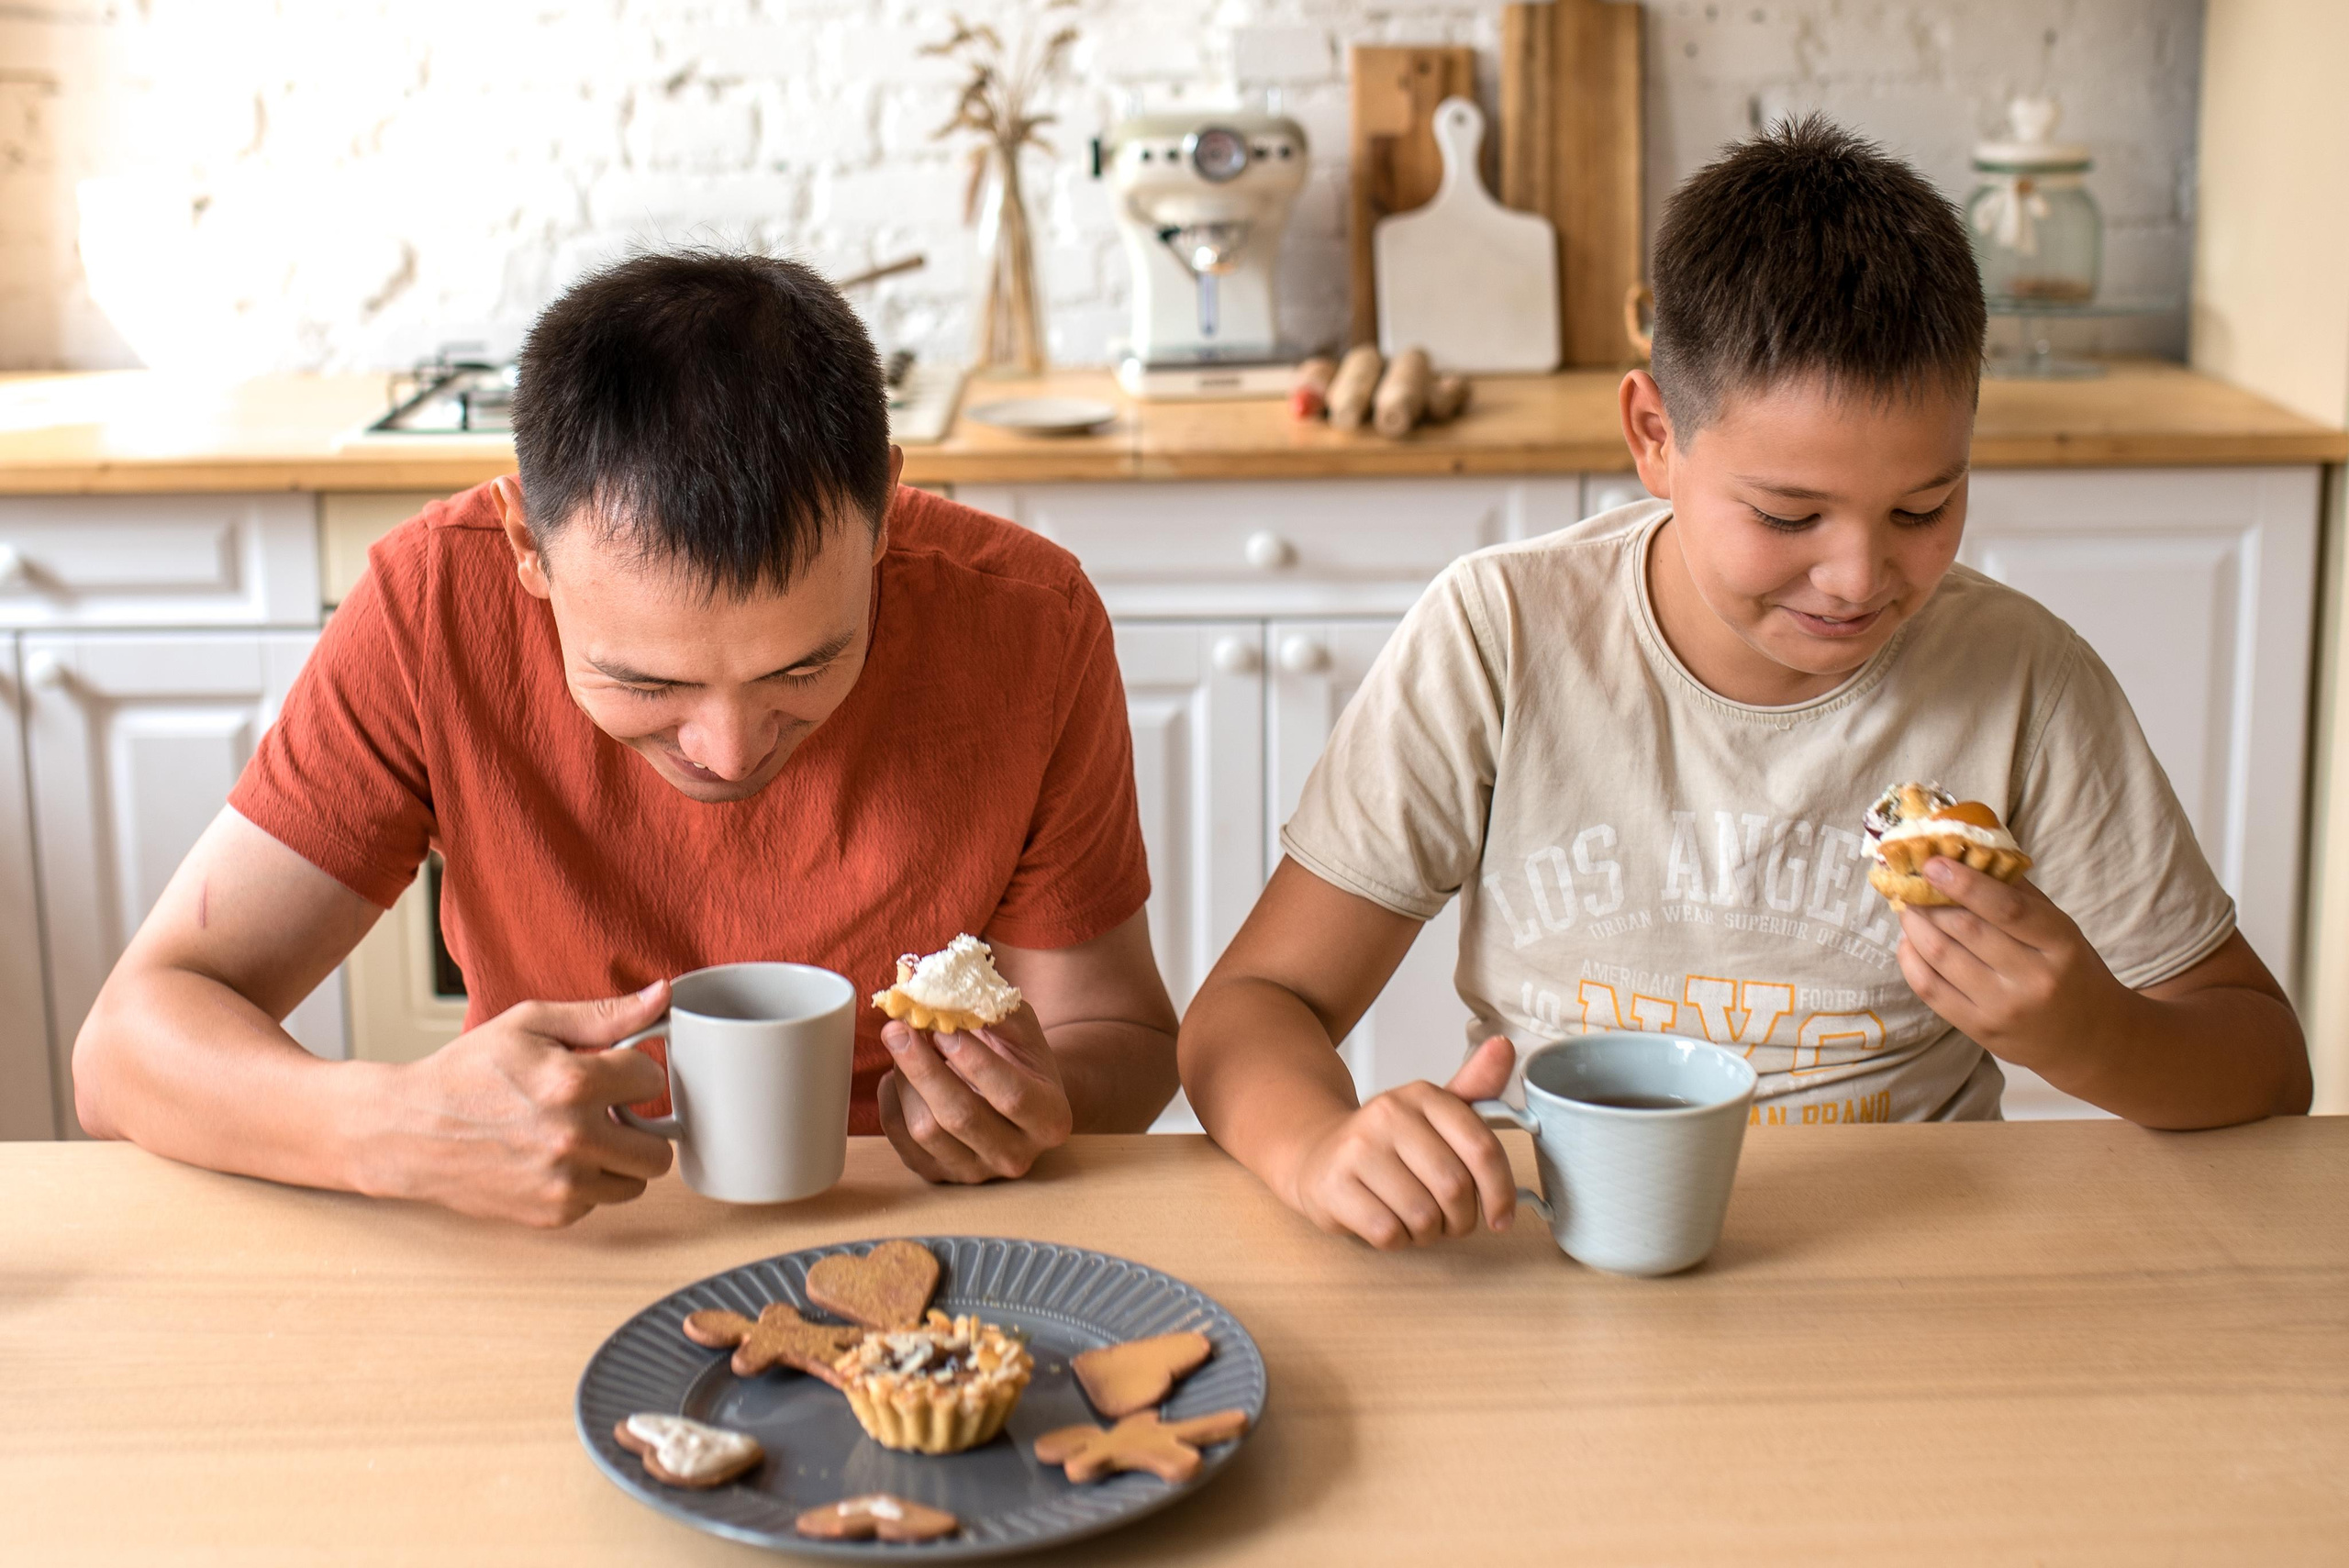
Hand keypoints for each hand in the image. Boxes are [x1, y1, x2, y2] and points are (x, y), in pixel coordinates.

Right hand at [363, 981, 676, 1226]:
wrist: (410, 1131)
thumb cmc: (467, 1072)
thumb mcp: (531, 1024)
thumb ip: (603, 1015)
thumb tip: (660, 997)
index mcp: (573, 1085)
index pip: (653, 1080)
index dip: (634, 1071)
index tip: (614, 1071)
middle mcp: (574, 1139)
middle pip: (659, 1149)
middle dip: (640, 1125)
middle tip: (608, 1111)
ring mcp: (564, 1183)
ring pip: (636, 1181)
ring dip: (618, 1159)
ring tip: (581, 1134)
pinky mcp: (552, 1214)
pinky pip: (600, 1201)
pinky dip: (587, 1182)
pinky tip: (555, 1158)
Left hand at [876, 1004, 1073, 1182]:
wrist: (1017, 1101)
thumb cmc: (1020, 1058)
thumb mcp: (1021, 1028)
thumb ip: (992, 1012)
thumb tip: (945, 996)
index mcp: (1050, 1119)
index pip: (1012, 1095)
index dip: (974, 1060)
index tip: (944, 1028)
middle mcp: (1016, 1155)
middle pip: (961, 1116)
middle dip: (923, 1067)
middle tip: (899, 1029)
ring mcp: (976, 1172)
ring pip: (926, 1130)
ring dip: (905, 1080)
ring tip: (904, 1047)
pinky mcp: (939, 1175)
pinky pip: (900, 1140)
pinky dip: (891, 1101)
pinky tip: (897, 1076)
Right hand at [1287, 1036, 1518, 1250]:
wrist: (1316, 1153)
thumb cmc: (1387, 1142)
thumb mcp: (1433, 1113)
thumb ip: (1475, 1087)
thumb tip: (1505, 1047)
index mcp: (1422, 1095)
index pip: (1482, 1148)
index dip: (1501, 1191)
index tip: (1502, 1217)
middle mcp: (1388, 1114)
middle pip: (1454, 1187)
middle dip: (1461, 1218)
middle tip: (1451, 1221)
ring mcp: (1356, 1150)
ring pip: (1423, 1216)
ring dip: (1429, 1233)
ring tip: (1417, 1221)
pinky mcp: (1333, 1186)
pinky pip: (1389, 1233)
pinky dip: (1398, 1240)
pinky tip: (1390, 1224)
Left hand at [1895, 858, 2129, 1072]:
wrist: (2089, 1040)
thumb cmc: (2071, 972)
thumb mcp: (2061, 930)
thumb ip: (2019, 894)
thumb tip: (1969, 855)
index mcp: (2060, 944)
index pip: (2007, 909)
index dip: (1965, 883)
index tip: (1934, 863)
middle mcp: (2032, 979)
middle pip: (1965, 929)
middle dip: (1930, 900)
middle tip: (1913, 882)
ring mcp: (2002, 1008)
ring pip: (1940, 955)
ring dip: (1915, 924)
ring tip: (1909, 907)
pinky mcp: (1978, 1029)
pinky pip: (1929, 988)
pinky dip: (1910, 958)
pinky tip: (1910, 940)